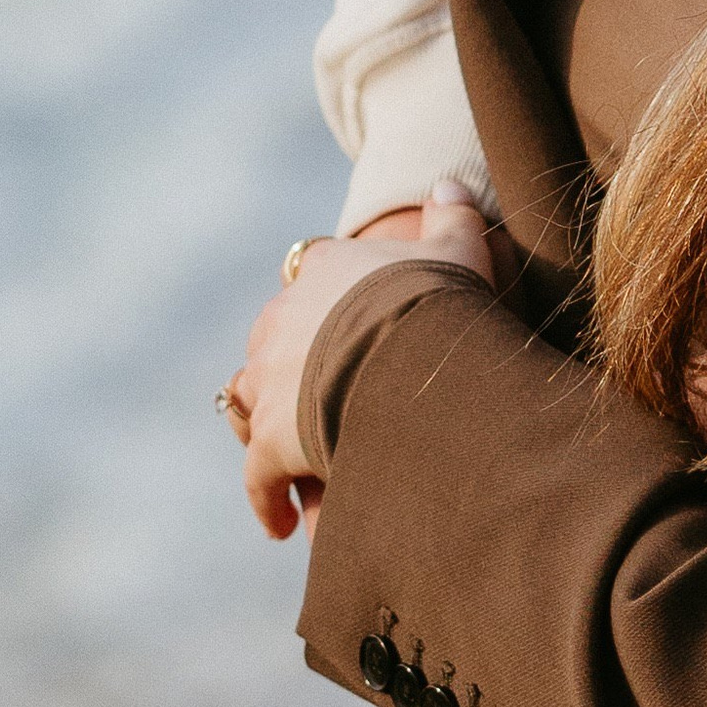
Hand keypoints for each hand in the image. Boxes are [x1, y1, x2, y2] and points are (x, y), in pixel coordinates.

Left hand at [225, 179, 498, 542]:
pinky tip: (280, 523)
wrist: (410, 349)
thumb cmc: (436, 297)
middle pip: (271, 341)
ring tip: (288, 456)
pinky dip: (266, 498)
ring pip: (251, 402)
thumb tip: (448, 183)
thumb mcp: (455, 248)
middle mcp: (284, 320)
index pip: (311, 279)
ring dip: (266, 426)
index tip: (342, 329)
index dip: (327, 306)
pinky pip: (257, 475)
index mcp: (325, 273)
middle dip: (288, 367)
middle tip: (318, 398)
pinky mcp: (271, 438)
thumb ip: (452, 214)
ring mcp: (271, 380)